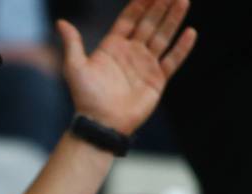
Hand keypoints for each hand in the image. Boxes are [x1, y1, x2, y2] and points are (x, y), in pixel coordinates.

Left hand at [60, 0, 194, 135]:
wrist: (101, 123)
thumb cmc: (86, 97)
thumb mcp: (75, 68)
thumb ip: (72, 43)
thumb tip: (61, 22)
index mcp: (113, 47)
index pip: (129, 19)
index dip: (140, 4)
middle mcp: (131, 52)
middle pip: (149, 23)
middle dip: (160, 6)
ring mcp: (145, 64)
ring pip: (163, 36)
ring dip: (173, 19)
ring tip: (183, 1)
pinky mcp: (157, 79)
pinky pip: (173, 60)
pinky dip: (182, 47)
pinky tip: (190, 32)